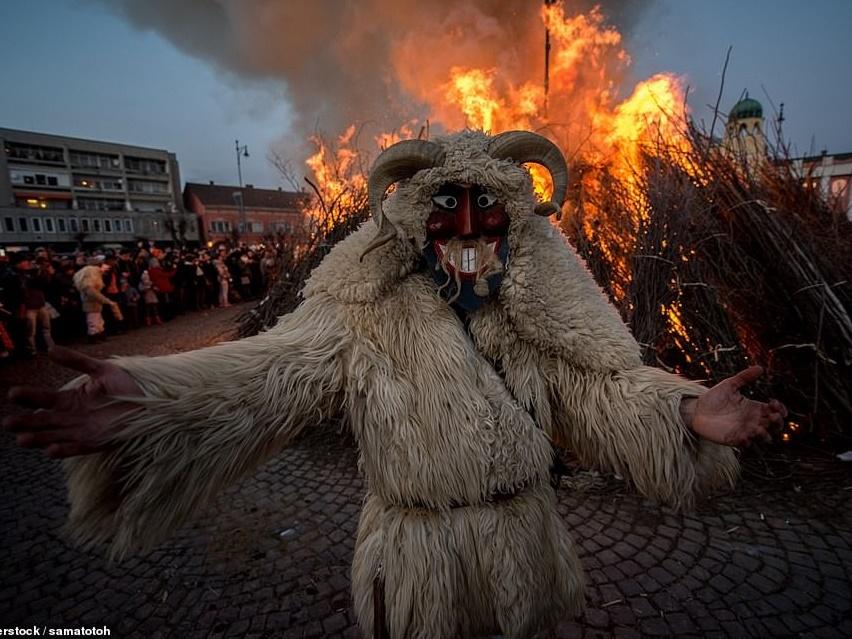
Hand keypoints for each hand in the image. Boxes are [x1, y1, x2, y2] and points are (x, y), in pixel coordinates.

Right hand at [3, 346, 142, 457]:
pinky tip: (50, 450)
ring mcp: (82, 430)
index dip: (28, 397)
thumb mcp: (101, 369)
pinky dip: (64, 450)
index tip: (13, 393)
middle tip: (8, 422)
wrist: (151, 400)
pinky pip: (77, 448)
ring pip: (54, 436)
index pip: (44, 399)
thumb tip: (50, 349)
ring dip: (39, 438)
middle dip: (26, 422)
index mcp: (71, 399)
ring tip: (22, 439)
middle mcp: (72, 417)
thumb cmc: (127, 385)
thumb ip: (76, 361)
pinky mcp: (96, 442)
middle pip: (44, 421)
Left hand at [680, 365, 786, 446]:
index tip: (774, 403)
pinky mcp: (734, 439)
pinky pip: (746, 444)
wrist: (696, 410)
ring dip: (765, 434)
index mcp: (754, 407)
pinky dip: (748, 441)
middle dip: (777, 422)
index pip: (775, 411)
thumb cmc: (713, 397)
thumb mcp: (729, 385)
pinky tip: (744, 436)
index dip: (780, 409)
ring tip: (758, 428)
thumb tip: (760, 367)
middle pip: (774, 426)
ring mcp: (745, 431)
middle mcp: (753, 420)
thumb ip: (744, 377)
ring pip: (764, 437)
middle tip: (772, 416)